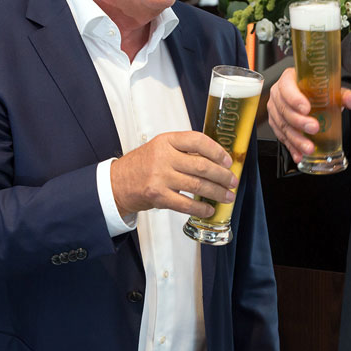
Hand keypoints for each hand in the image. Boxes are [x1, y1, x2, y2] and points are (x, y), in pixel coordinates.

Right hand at [110, 131, 237, 218]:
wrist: (117, 183)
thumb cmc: (142, 165)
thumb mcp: (160, 148)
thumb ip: (183, 150)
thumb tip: (215, 160)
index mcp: (167, 140)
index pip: (198, 141)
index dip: (217, 151)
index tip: (228, 160)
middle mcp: (164, 157)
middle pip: (202, 166)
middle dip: (223, 175)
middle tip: (233, 181)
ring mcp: (160, 177)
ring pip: (197, 185)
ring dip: (217, 192)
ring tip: (228, 196)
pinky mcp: (158, 196)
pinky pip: (186, 204)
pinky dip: (201, 208)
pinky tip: (209, 209)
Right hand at [268, 67, 350, 163]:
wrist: (306, 96)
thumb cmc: (314, 90)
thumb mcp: (329, 89)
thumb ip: (344, 95)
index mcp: (289, 79)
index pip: (287, 87)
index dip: (295, 98)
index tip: (307, 108)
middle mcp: (279, 94)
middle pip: (284, 109)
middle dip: (299, 122)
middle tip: (314, 128)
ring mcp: (276, 110)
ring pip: (282, 125)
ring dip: (296, 139)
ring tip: (309, 148)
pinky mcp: (276, 123)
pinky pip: (282, 136)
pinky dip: (291, 147)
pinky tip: (299, 154)